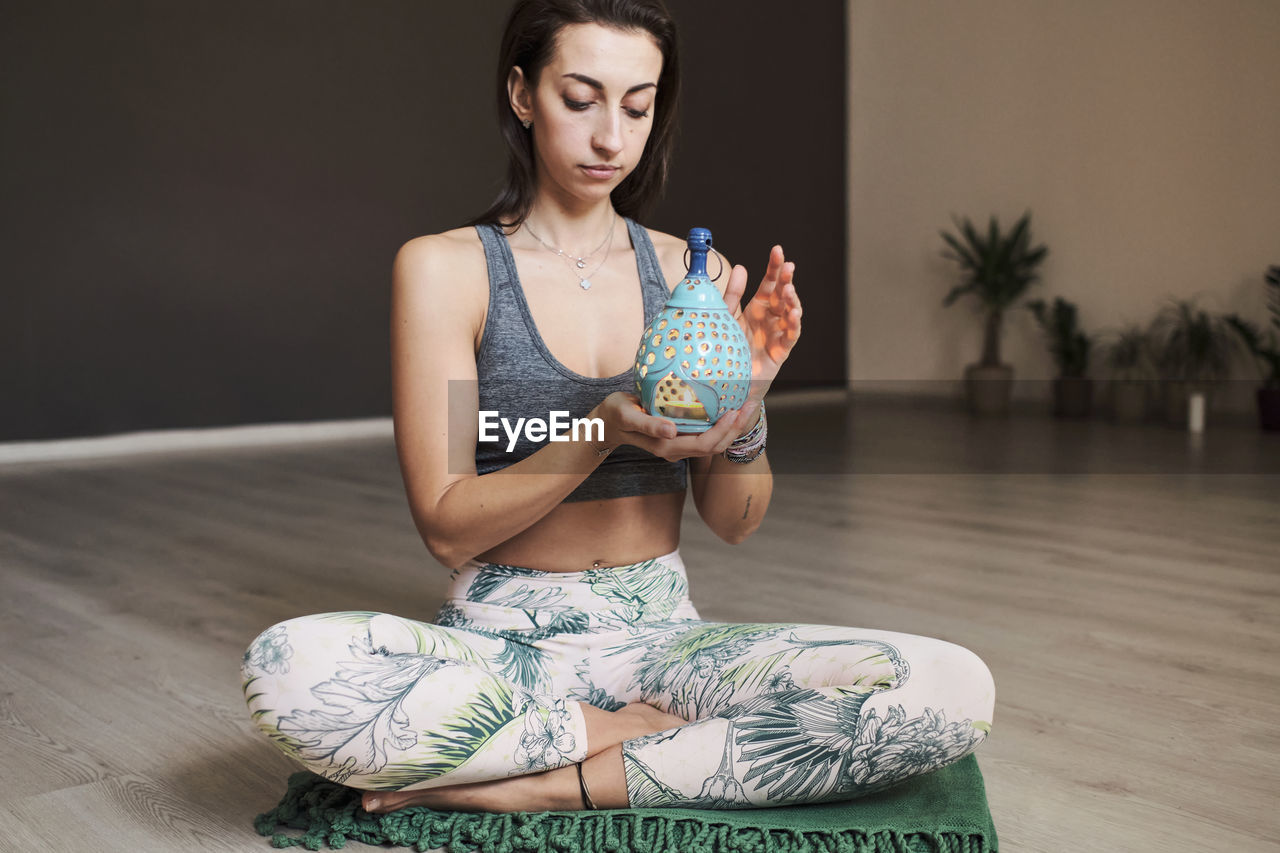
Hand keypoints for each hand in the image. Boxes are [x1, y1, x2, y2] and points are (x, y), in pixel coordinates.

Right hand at [592, 392, 747, 461]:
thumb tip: (671, 431)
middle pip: (715, 446)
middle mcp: (677, 449)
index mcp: (667, 447)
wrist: (607, 423)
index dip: (723, 431)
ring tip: (748, 404)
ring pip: (714, 442)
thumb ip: (648, 425)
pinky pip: (707, 433)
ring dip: (733, 426)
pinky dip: (722, 423)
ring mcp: (680, 444)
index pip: (703, 444)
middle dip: (736, 428)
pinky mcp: (681, 436)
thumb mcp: (627, 416)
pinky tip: (731, 406)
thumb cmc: (615, 415)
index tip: (735, 411)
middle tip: (752, 404)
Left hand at [722, 246, 802, 401]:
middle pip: (783, 294)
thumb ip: (733, 294)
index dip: (774, 267)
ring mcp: (777, 333)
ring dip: (792, 300)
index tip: (778, 250)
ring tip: (789, 289)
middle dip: (786, 279)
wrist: (727, 381)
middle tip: (788, 266)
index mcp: (758, 307)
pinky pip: (791, 335)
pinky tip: (794, 312)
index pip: (770, 282)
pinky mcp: (780, 351)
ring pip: (790, 312)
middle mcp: (771, 318)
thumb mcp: (726, 317)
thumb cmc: (728, 347)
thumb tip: (741, 267)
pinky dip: (794, 324)